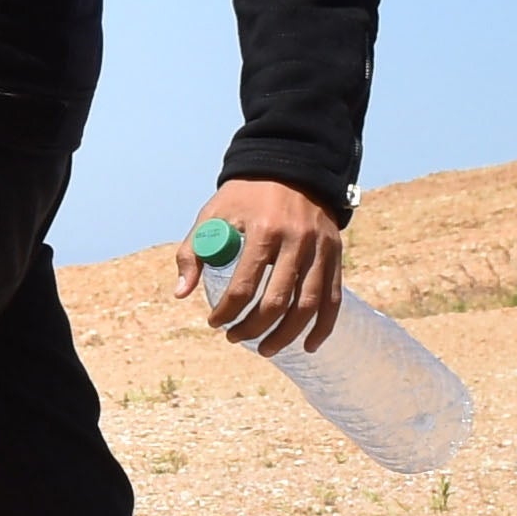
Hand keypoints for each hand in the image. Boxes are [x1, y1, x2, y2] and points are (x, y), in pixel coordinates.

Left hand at [176, 176, 350, 355]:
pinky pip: (333, 298)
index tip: (214, 322)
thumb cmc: (246, 195)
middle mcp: (296, 242)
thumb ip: (194, 252)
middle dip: (253, 328)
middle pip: (277, 302)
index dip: (226, 312)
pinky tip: (309, 345)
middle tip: (235, 338)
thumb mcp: (214, 214)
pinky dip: (323, 327)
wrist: (290, 166)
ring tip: (266, 350)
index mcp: (264, 231)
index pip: (243, 286)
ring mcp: (320, 249)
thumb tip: (181, 294)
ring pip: (308, 305)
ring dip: (286, 335)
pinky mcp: (335, 254)